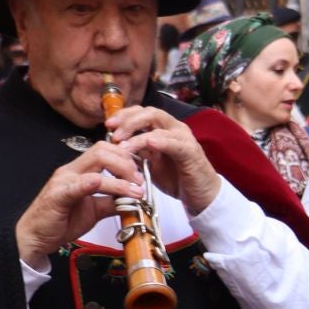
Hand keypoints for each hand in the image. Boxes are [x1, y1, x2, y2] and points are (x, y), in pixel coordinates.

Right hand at [15, 145, 147, 269]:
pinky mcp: (58, 195)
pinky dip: (95, 183)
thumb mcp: (93, 211)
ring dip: (121, 174)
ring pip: (96, 162)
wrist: (34, 237)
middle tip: (140, 181)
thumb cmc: (60, 222)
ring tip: (135, 189)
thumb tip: (132, 200)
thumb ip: (111, 202)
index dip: (126, 157)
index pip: (105, 150)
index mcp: (80, 171)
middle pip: (103, 150)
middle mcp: (71, 170)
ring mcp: (64, 180)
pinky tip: (110, 187)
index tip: (141, 173)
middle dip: (127, 162)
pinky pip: (79, 184)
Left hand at [108, 106, 224, 213]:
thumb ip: (137, 151)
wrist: (200, 196)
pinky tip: (149, 142)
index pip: (142, 112)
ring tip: (123, 145)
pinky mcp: (191, 151)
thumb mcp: (150, 163)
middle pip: (149, 112)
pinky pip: (174, 143)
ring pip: (159, 125)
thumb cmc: (177, 178)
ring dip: (137, 133)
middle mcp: (174, 128)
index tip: (108, 125)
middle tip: (113, 133)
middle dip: (128, 120)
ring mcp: (184, 138)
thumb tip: (114, 146)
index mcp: (164, 129)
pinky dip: (161, 141)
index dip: (124, 115)